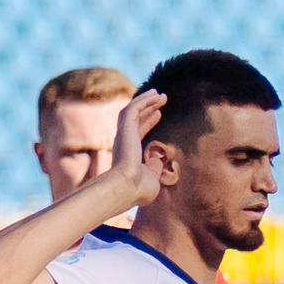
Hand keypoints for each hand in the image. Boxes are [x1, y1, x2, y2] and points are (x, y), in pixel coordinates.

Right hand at [111, 90, 167, 207]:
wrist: (127, 187)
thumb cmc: (139, 190)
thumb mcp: (151, 179)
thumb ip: (154, 169)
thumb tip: (158, 162)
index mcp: (128, 152)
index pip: (138, 132)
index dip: (148, 121)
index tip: (158, 114)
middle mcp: (123, 141)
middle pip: (136, 118)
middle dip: (148, 107)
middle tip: (160, 98)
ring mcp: (123, 133)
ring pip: (134, 110)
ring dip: (147, 100)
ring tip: (160, 94)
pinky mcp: (125, 127)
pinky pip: (135, 107)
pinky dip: (145, 100)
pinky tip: (157, 96)